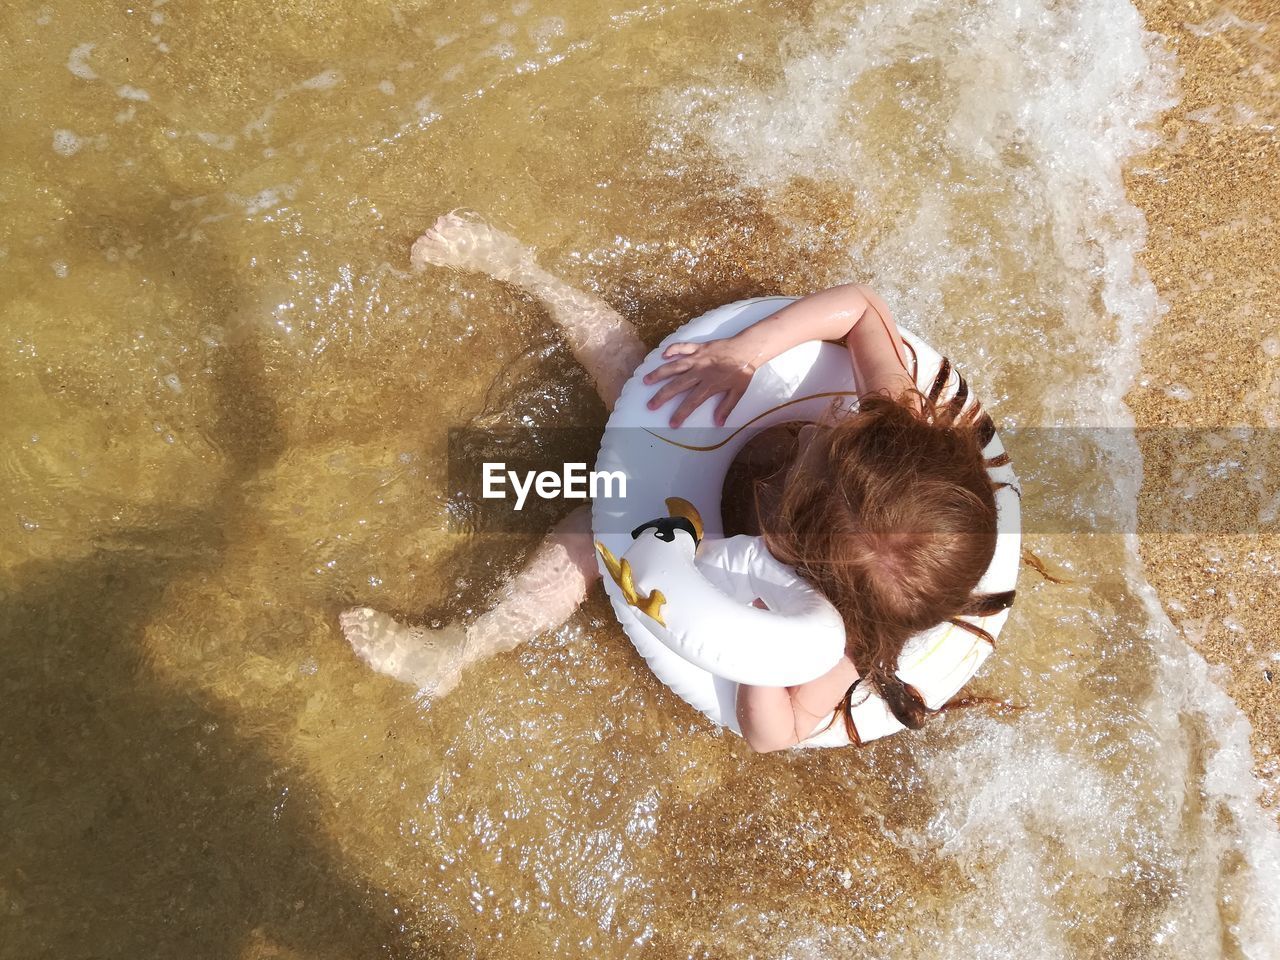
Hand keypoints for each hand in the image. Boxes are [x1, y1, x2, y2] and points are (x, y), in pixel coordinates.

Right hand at [642, 337, 758, 426]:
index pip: (691, 402)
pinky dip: (672, 349)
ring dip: (659, 374)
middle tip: (650, 405)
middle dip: (662, 396)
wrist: (748, 348)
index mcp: (709, 384)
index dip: (681, 413)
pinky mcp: (699, 347)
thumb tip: (718, 423)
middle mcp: (700, 371)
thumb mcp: (738, 392)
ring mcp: (698, 358)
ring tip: (646, 380)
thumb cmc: (743, 371)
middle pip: (677, 385)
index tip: (672, 423)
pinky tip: (663, 355)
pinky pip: (683, 347)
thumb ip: (726, 408)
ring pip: (674, 366)